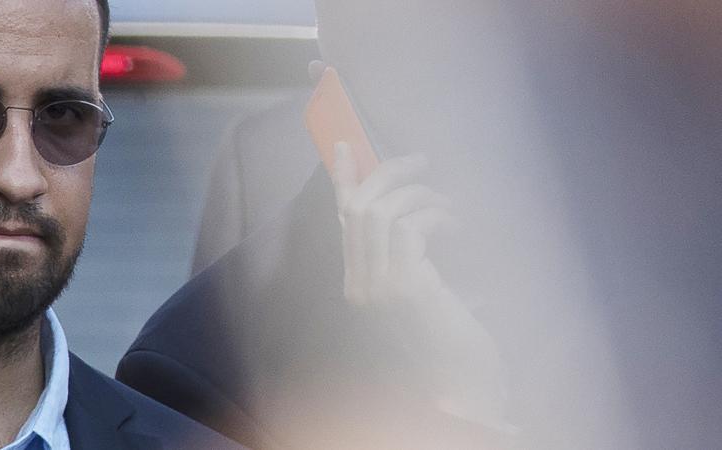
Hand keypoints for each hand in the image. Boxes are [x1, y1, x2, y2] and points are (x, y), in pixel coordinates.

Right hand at [331, 142, 515, 431]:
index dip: (342, 178)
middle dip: (389, 172)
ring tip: (451, 204)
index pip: (342, 220)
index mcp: (360, 285)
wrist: (465, 390)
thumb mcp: (428, 291)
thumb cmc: (455, 342)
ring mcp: (378, 288)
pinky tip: (458, 227)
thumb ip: (413, 257)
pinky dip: (438, 216)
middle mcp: (359, 285)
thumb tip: (420, 206)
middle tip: (422, 160)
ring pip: (382, 211)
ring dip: (421, 194)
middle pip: (358, 207)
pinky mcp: (405, 289)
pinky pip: (412, 228)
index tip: (345, 144)